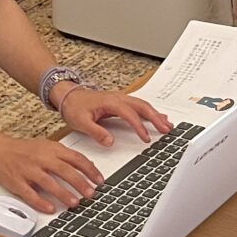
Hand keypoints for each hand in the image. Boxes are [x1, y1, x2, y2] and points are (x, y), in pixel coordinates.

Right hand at [0, 133, 105, 215]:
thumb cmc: (24, 150)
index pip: (75, 158)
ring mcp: (29, 170)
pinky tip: (49, 208)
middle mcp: (41, 158)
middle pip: (65, 170)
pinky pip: (29, 193)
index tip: (99, 180)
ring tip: (74, 203)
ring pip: (48, 182)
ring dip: (63, 193)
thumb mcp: (47, 146)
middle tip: (90, 194)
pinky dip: (40, 202)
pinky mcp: (17, 182)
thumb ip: (65, 156)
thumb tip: (87, 166)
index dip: (90, 170)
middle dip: (80, 183)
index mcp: (51, 149)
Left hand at [56, 87, 173, 147]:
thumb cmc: (74, 107)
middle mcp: (118, 98)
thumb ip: (96, 132)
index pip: (129, 114)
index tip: (146, 138)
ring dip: (156, 114)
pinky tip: (157, 117)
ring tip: (167, 125)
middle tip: (167, 129)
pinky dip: (150, 111)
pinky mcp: (120, 102)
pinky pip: (139, 105)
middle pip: (142, 106)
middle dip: (156, 118)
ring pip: (143, 105)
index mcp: (110, 102)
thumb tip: (110, 141)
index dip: (139, 126)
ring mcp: (121, 99)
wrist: (68, 96)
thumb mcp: (81, 122)